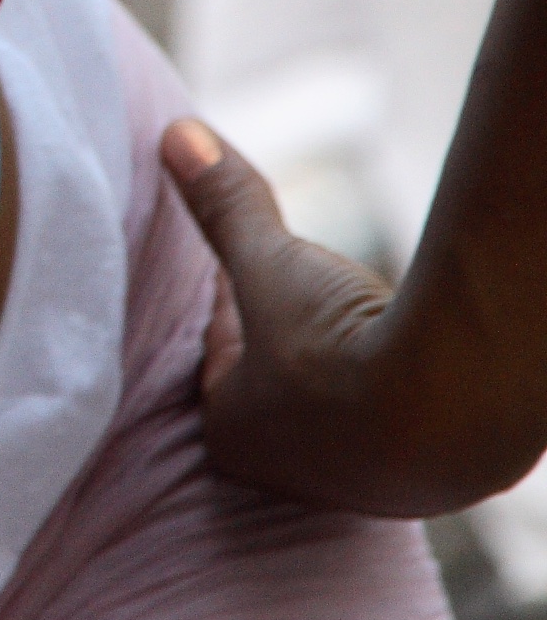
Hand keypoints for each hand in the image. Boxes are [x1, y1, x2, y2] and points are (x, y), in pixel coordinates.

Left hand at [161, 112, 546, 517]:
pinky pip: (394, 424)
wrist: (444, 411)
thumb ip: (226, 206)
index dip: (228, 311)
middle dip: (284, 349)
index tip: (237, 279)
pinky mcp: (424, 480)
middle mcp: (291, 474)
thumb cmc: (330, 347)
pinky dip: (395, 390)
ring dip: (343, 373)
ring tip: (354, 329)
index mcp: (232, 434)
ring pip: (338, 413)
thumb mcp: (269, 264)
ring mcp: (362, 485)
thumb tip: (174, 135)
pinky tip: (409, 362)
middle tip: (294, 305)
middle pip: (277, 392)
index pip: (219, 362)